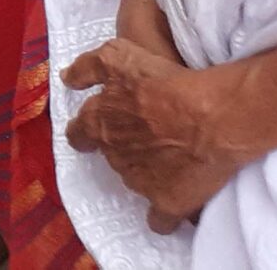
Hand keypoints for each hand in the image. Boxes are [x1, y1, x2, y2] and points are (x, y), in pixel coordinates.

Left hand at [64, 38, 247, 234]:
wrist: (210, 118)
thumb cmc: (166, 83)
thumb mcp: (120, 57)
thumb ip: (89, 67)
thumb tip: (66, 79)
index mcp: (99, 123)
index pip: (79, 134)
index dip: (85, 132)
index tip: (94, 130)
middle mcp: (114, 155)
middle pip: (111, 155)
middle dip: (123, 147)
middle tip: (147, 136)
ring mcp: (139, 182)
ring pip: (134, 181)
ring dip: (146, 173)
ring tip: (170, 161)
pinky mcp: (166, 203)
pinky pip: (158, 219)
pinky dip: (163, 214)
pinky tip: (173, 205)